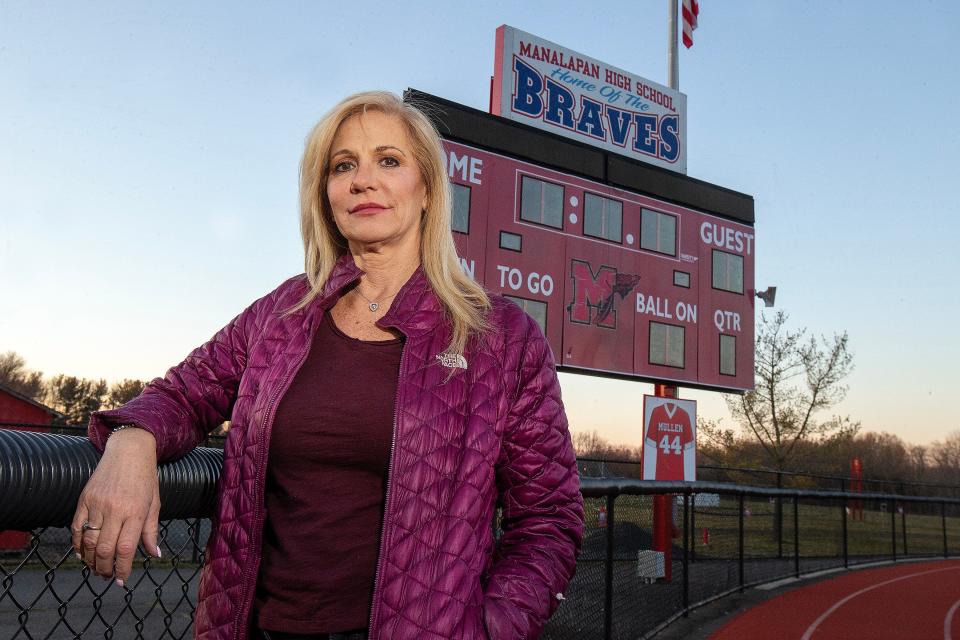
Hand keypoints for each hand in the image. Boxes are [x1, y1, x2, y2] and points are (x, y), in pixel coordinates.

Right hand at [71, 428, 160, 585]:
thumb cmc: (145, 479)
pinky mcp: (84, 499)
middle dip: (105, 569)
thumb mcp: (154, 504)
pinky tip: (82, 554)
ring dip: (90, 560)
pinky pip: (75, 527)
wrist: (129, 451)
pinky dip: (76, 544)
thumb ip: (151, 531)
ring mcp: (97, 504)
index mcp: (135, 512)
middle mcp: (115, 510)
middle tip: (107, 576)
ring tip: (97, 568)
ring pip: (88, 541)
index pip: (126, 549)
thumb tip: (154, 554)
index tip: (122, 581)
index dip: (122, 569)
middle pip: (104, 549)